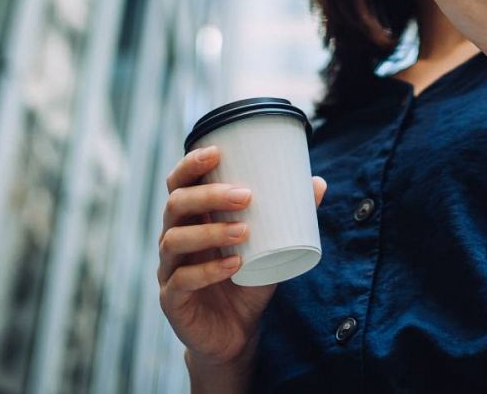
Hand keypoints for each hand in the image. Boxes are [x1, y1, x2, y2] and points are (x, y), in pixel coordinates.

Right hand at [158, 146, 327, 367]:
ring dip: (210, 231)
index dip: (191, 164)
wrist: (236, 335)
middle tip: (246, 195)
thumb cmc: (248, 282)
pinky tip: (233, 265)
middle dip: (209, 195)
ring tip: (244, 231)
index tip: (217, 152)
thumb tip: (317, 183)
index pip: (179, 183)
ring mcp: (168, 270)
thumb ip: (290, 218)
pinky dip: (207, 270)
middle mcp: (173, 239)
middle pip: (175, 205)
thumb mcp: (271, 247)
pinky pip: (181, 281)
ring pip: (174, 240)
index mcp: (192, 219)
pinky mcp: (171, 300)